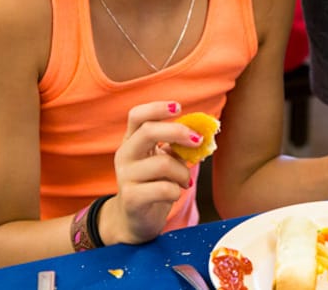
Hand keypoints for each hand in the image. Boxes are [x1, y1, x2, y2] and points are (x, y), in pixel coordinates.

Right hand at [105, 101, 197, 244]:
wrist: (134, 221)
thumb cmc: (153, 184)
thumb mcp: (163, 160)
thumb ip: (177, 145)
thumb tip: (202, 132)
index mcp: (132, 141)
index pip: (137, 115)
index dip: (157, 108)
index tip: (179, 107)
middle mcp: (125, 155)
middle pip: (148, 131)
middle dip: (178, 132)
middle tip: (198, 140)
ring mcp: (125, 177)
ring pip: (163, 163)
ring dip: (183, 172)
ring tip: (185, 181)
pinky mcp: (131, 198)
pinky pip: (164, 189)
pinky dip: (177, 190)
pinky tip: (175, 193)